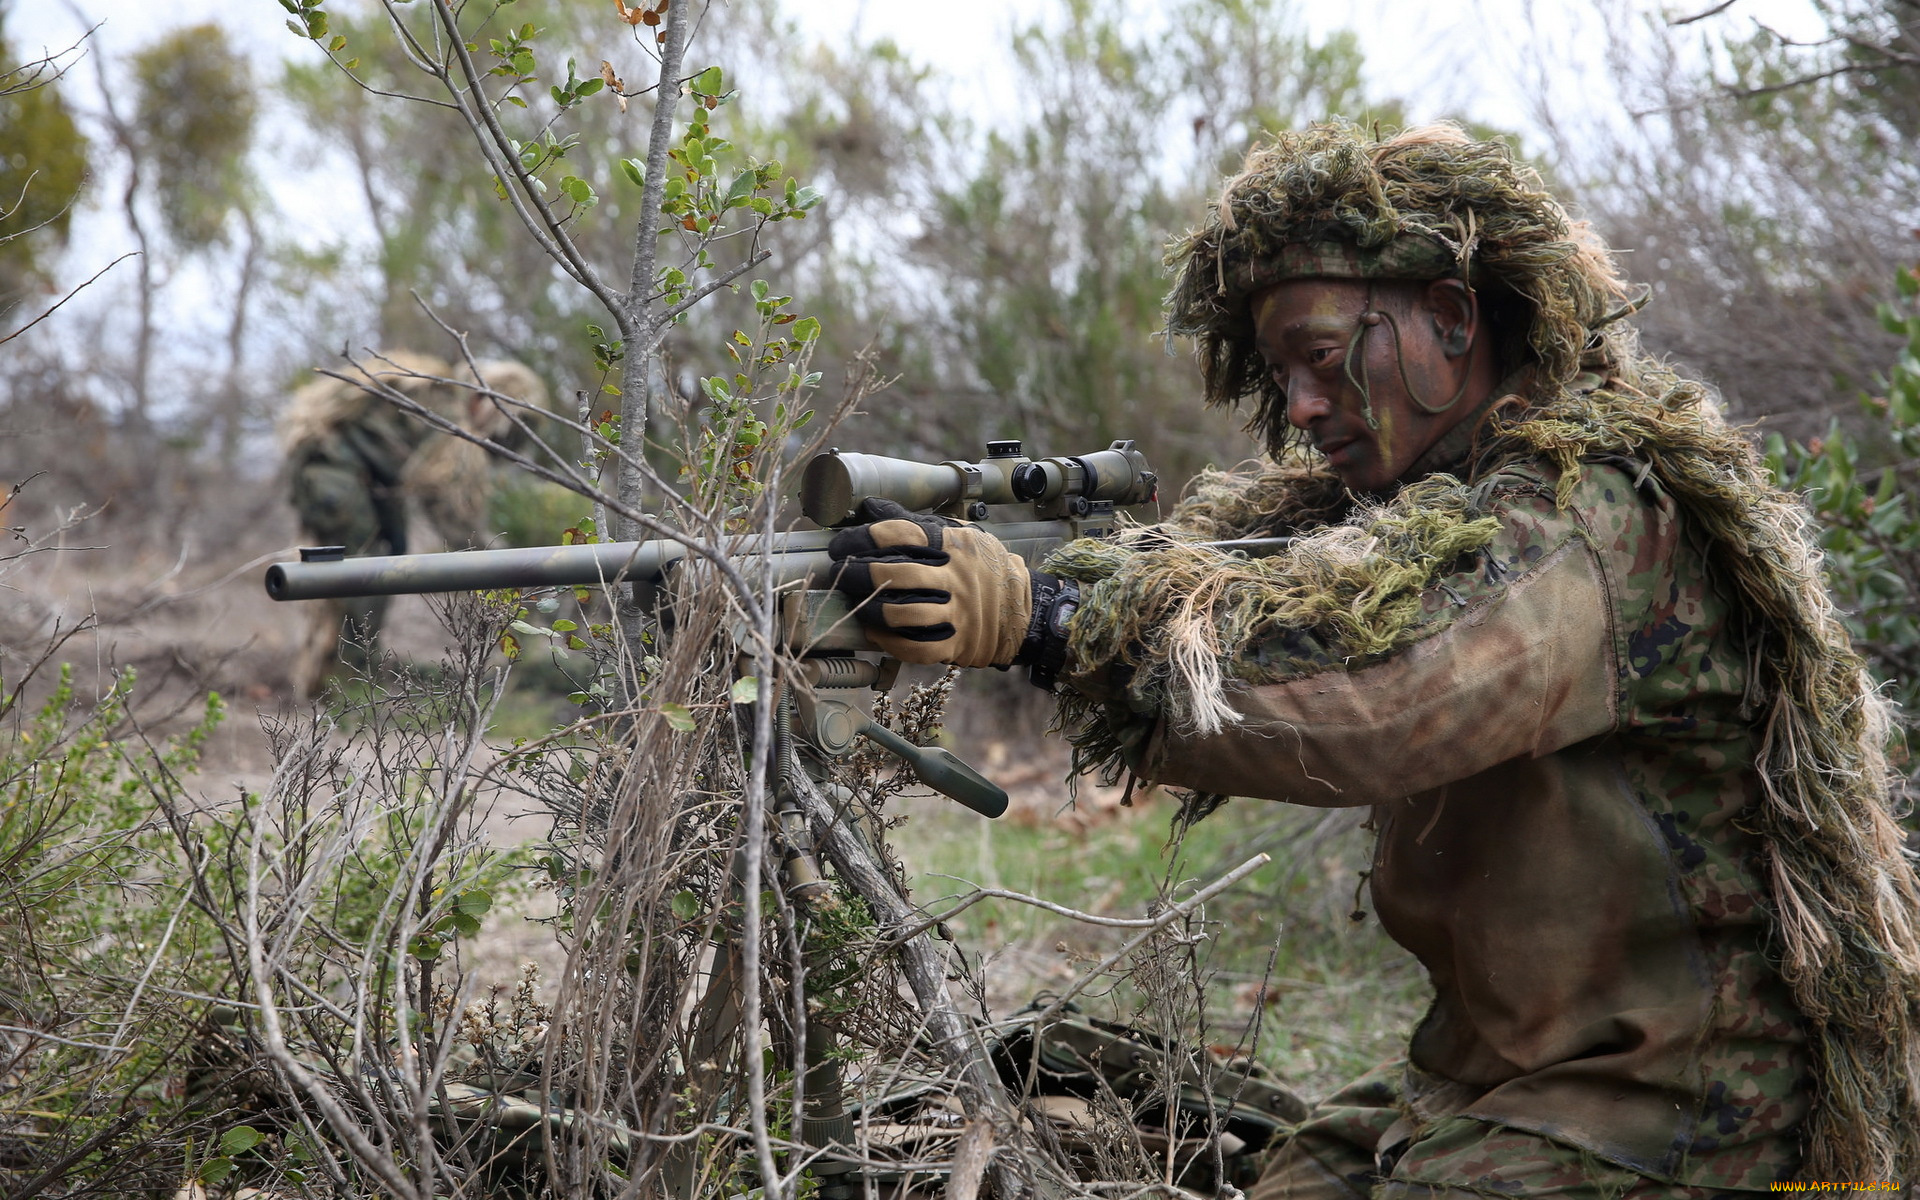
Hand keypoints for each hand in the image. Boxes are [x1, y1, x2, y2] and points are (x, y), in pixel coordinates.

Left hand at [827, 498, 1032, 666]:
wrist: (1026, 607)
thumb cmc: (983, 566)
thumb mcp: (959, 535)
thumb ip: (916, 523)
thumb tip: (871, 507)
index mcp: (952, 544)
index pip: (898, 534)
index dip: (860, 539)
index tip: (840, 546)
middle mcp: (954, 576)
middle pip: (893, 574)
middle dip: (855, 575)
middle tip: (838, 574)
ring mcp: (958, 612)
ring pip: (902, 613)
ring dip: (870, 611)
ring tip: (856, 605)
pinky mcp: (959, 643)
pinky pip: (918, 647)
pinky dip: (891, 642)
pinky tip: (875, 634)